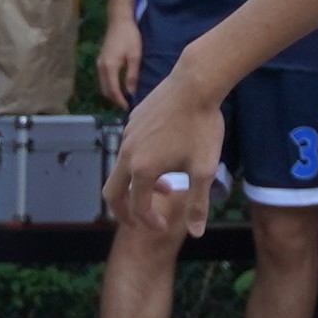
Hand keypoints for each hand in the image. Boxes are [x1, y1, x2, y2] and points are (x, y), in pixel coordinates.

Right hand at [96, 19, 143, 110]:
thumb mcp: (135, 56)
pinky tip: (120, 86)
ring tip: (125, 98)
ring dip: (112, 93)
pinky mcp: (101, 60)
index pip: (113, 91)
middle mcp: (101, 67)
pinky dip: (110, 85)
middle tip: (127, 105)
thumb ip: (132, 75)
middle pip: (106, 90)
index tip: (129, 107)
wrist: (119, 20)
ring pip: (104, 85)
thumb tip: (131, 92)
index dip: (120, 101)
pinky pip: (104, 78)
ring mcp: (99, 63)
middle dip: (115, 100)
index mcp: (109, 67)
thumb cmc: (129, 37)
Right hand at [111, 81, 224, 232]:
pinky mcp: (132, 121)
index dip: (149, 222)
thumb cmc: (202, 126)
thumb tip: (195, 233)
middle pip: (113, 192)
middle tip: (140, 221)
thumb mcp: (205, 169)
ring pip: (120, 168)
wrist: (195, 83)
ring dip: (137, 185)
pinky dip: (139, 163)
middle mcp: (127, 154)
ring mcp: (127, 136)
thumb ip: (197, 203)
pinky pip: (128, 149)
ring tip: (166, 187)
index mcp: (142, 170)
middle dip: (124, 211)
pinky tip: (164, 157)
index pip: (137, 207)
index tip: (162, 226)